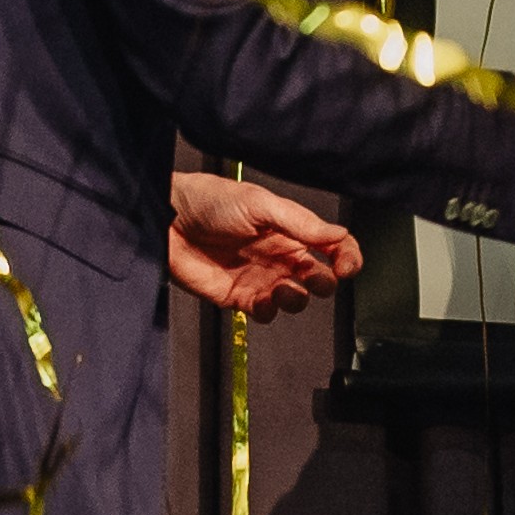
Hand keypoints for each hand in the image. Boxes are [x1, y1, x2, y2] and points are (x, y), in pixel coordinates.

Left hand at [168, 171, 361, 318]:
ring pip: (295, 299)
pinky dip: (271, 311)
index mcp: (290, 230)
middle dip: (324, 282)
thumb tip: (339, 235)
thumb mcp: (260, 204)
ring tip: (285, 290)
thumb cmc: (211, 201)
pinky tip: (264, 300)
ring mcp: (260, 277)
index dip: (347, 257)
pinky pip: (264, 313)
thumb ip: (300, 222)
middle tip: (314, 277)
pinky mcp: (238, 296)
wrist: (168, 220)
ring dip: (297, 299)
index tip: (347, 266)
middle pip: (319, 277)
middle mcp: (280, 255)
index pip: (332, 246)